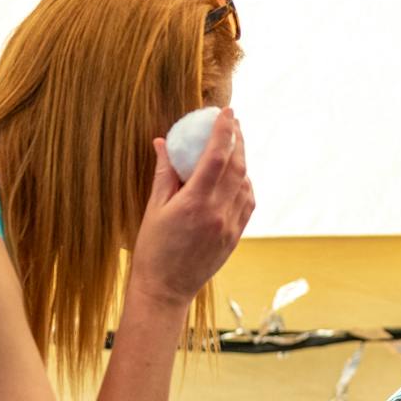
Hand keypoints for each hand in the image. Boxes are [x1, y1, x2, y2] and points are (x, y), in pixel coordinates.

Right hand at [133, 107, 256, 306]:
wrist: (165, 289)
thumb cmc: (153, 249)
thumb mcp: (153, 208)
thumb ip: (163, 173)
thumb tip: (163, 142)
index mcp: (195, 203)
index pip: (216, 157)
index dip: (224, 131)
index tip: (226, 111)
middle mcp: (218, 213)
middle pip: (237, 167)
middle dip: (238, 140)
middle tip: (233, 122)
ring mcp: (230, 226)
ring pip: (246, 184)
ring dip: (243, 162)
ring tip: (235, 146)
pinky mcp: (235, 238)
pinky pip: (247, 204)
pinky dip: (245, 185)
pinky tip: (238, 177)